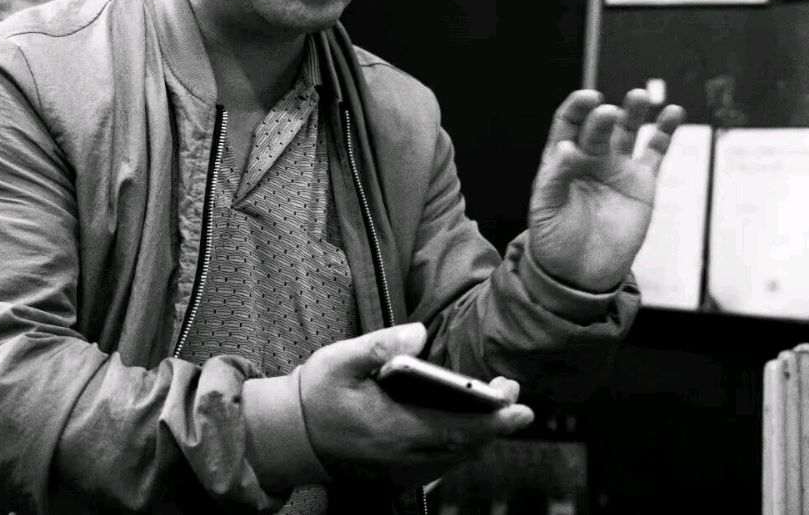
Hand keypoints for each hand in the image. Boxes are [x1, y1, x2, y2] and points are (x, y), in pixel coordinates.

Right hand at [301, 323, 531, 485]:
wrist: (289, 436)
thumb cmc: (316, 394)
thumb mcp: (340, 360)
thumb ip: (380, 345)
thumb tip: (419, 333)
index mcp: (392, 428)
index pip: (455, 428)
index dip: (492, 420)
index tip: (519, 406)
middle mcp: (402, 457)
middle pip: (464, 446)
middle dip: (495, 423)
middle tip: (515, 397)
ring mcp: (399, 470)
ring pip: (455, 458)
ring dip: (479, 435)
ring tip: (497, 406)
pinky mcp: (395, 474)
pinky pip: (440, 464)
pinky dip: (458, 446)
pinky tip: (463, 425)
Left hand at [527, 88, 684, 291]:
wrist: (581, 274)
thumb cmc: (555, 240)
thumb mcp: (545, 209)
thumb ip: (555, 177)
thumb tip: (567, 148)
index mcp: (561, 160)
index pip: (568, 123)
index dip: (577, 108)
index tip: (587, 99)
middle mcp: (591, 158)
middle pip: (599, 127)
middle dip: (604, 117)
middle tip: (609, 114)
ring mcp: (617, 168)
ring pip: (628, 131)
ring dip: (634, 111)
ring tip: (639, 97)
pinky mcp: (642, 183)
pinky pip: (655, 151)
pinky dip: (664, 132)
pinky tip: (672, 113)